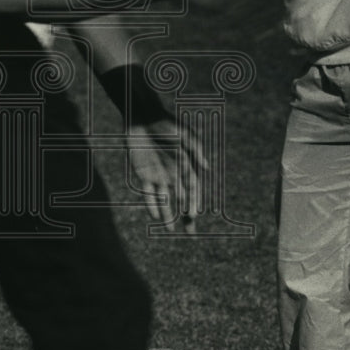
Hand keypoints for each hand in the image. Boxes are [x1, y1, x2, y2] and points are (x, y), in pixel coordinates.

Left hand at [126, 117, 207, 232]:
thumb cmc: (166, 123)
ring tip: (169, 230)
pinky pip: (148, 193)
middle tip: (189, 233)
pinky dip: (151, 204)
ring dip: (167, 215)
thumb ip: (196, 150)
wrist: (143, 116)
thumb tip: (207, 168)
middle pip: (181, 200)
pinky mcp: (143, 173)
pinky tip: (155, 216)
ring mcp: (158, 175)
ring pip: (164, 200)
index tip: (193, 216)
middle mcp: (173, 173)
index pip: (192, 190)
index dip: (193, 203)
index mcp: (185, 165)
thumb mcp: (185, 134)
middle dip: (185, 216)